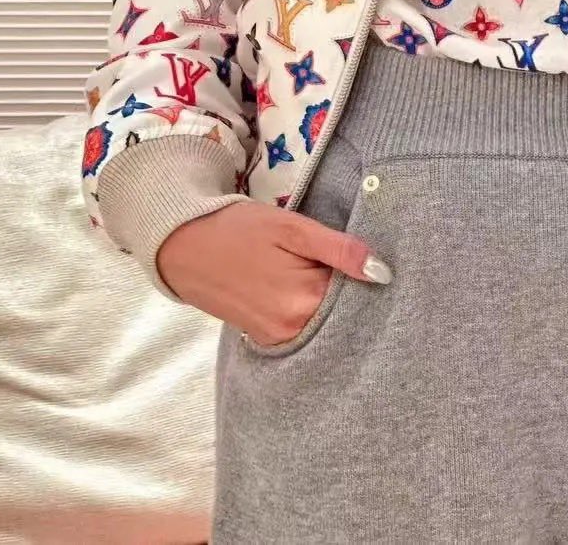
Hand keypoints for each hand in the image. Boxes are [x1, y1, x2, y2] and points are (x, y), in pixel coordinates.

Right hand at [156, 200, 391, 345]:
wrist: (184, 245)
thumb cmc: (241, 229)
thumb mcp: (293, 229)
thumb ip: (339, 250)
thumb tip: (383, 272)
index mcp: (303, 303)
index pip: (358, 298)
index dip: (368, 278)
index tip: (374, 261)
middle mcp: (292, 330)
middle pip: (342, 315)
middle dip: (353, 293)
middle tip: (348, 262)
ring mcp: (277, 338)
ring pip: (324, 322)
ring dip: (332, 301)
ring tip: (324, 271)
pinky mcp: (265, 338)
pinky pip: (303, 328)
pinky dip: (312, 310)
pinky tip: (307, 287)